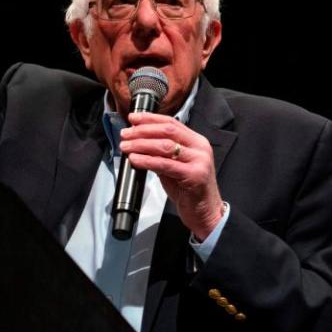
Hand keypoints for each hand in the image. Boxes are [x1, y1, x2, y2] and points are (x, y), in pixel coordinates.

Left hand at [119, 112, 225, 240]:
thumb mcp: (175, 167)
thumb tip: (139, 143)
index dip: (150, 119)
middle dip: (142, 130)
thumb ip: (162, 154)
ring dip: (141, 144)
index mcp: (197, 142)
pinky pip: (165, 164)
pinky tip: (135, 160)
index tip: (133, 119)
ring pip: (165, 146)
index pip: (172, 123)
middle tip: (126, 134)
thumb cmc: (190, 191)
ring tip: (126, 146)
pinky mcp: (194, 175)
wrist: (206, 212)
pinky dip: (147, 160)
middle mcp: (200, 148)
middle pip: (167, 131)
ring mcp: (199, 161)